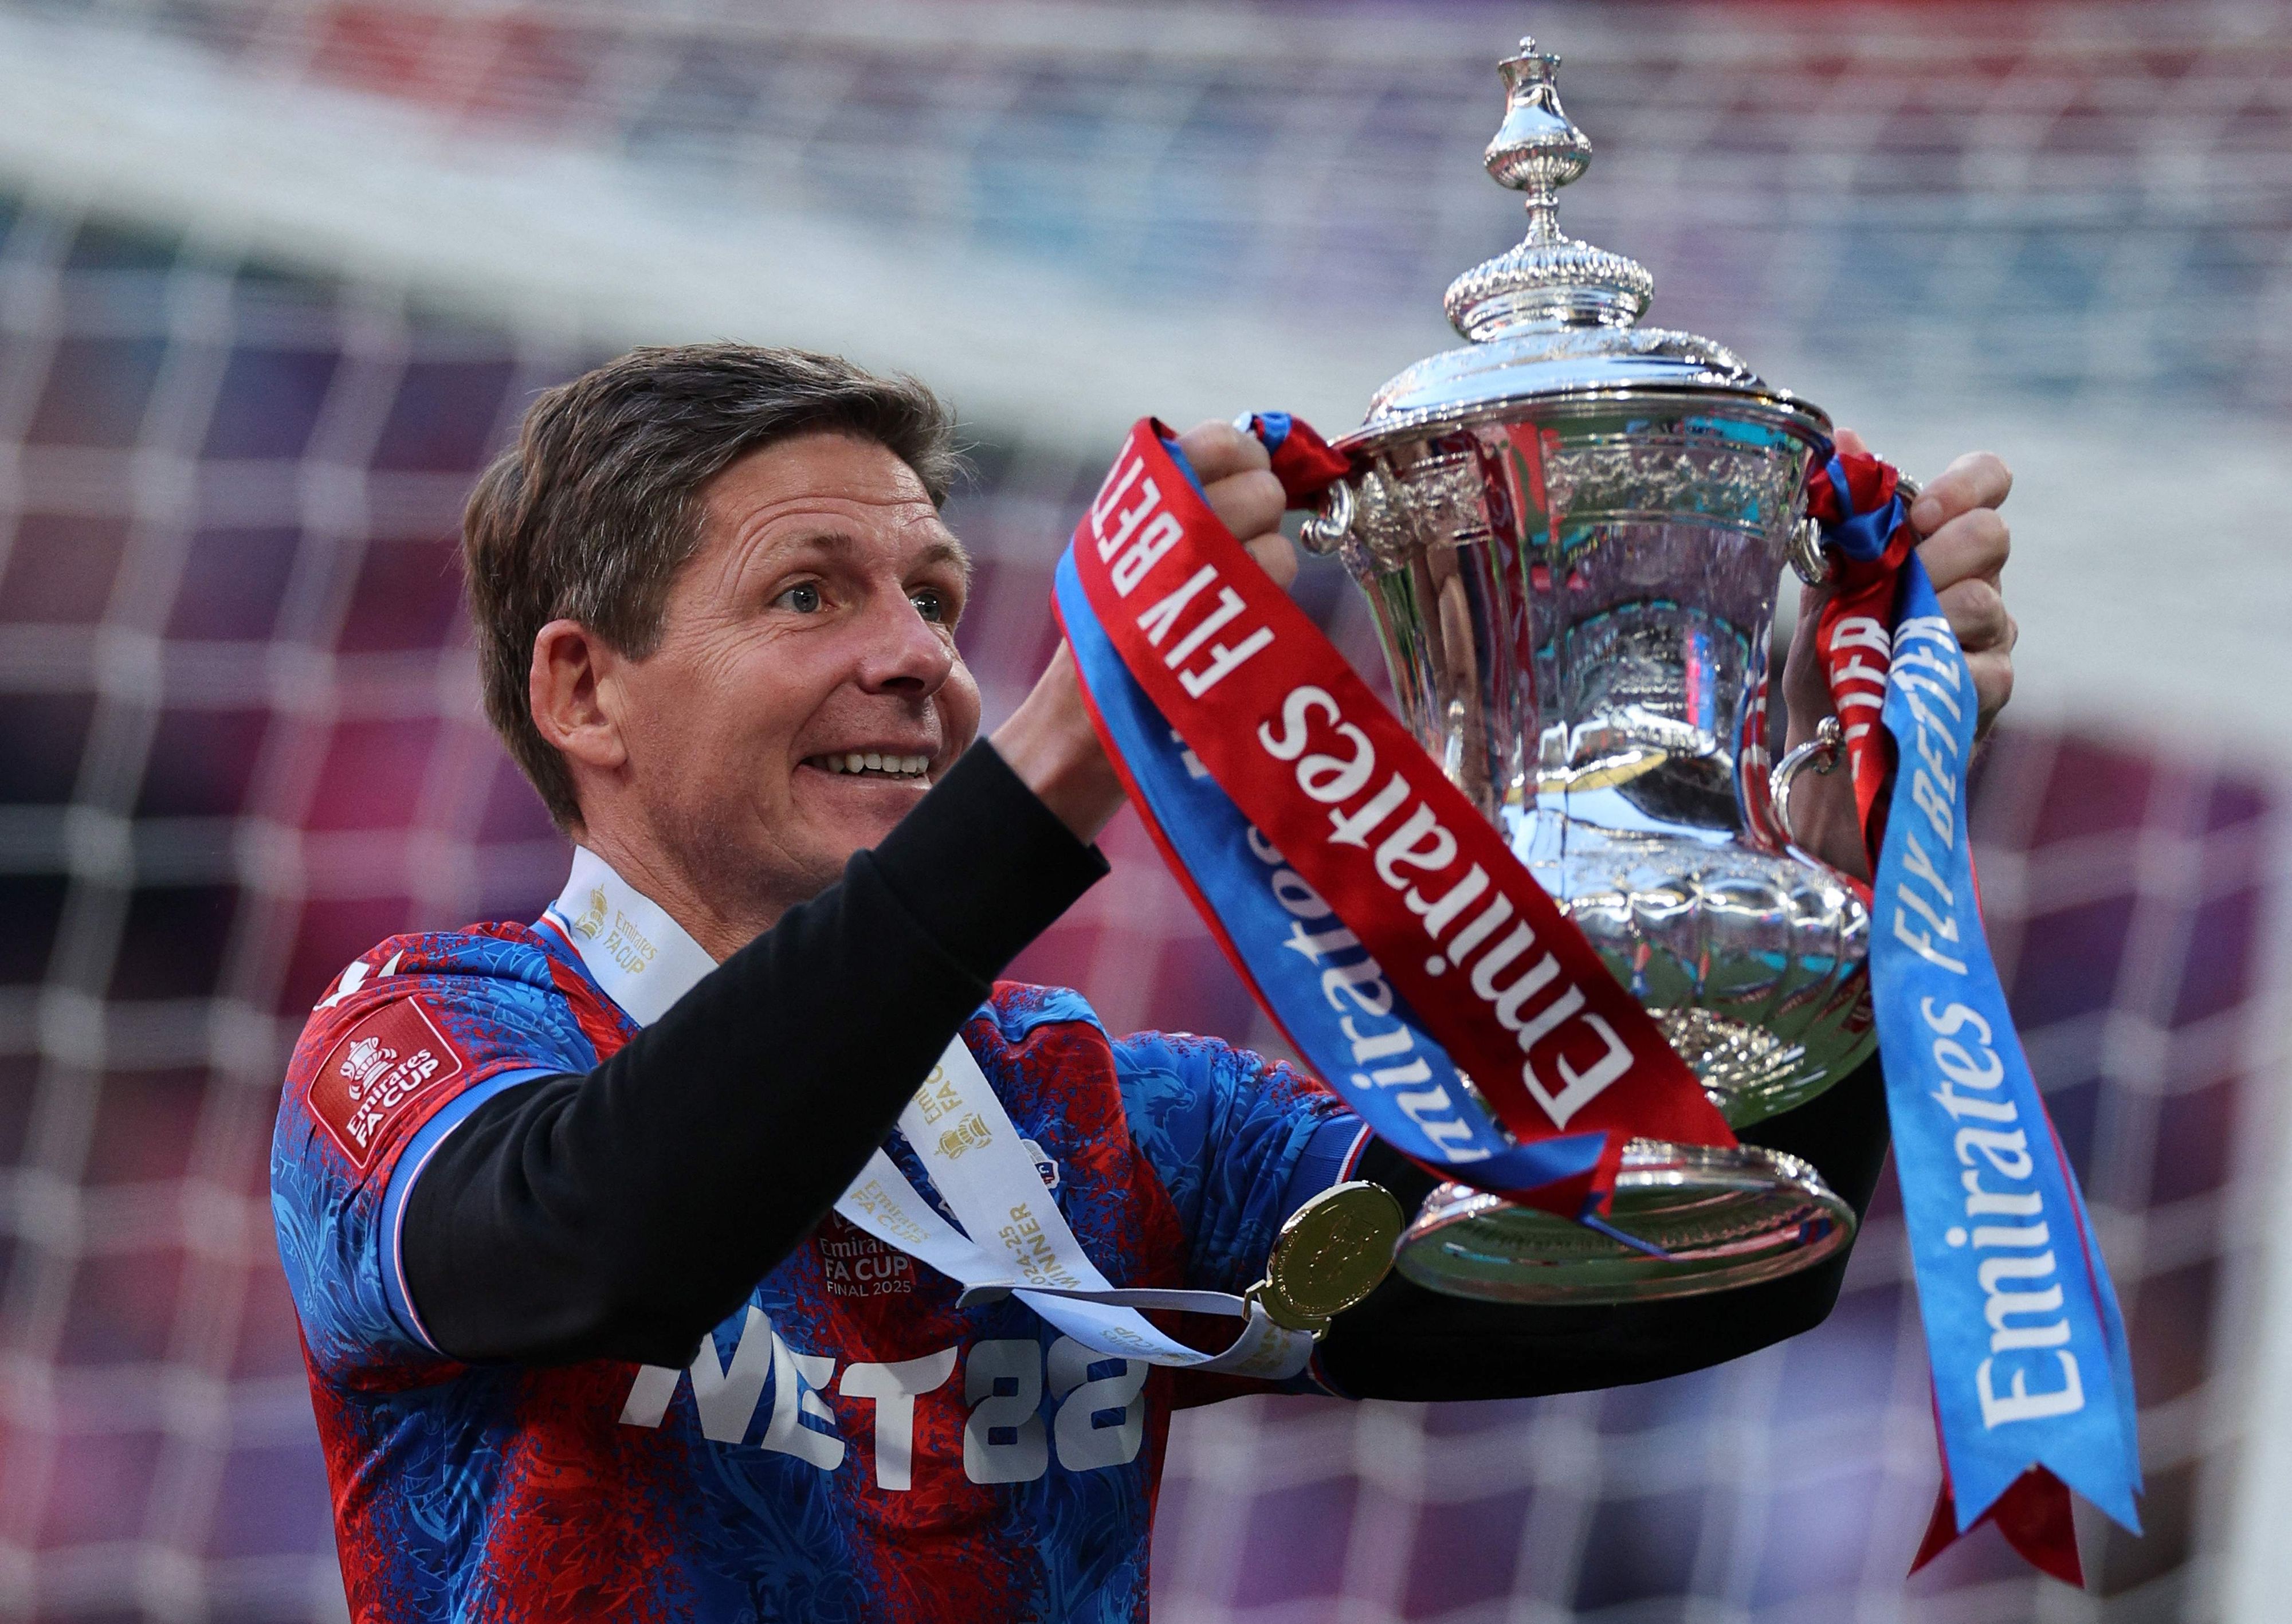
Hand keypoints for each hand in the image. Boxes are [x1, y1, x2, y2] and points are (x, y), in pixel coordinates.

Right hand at [991, 421, 1301, 841]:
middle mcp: (1164, 528)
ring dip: (1269, 570)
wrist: (1085, 716)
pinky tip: (1235, 626)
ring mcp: (1192, 577)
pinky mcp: (1217, 625)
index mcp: (1138, 495)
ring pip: (1278, 547)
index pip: (1219, 440)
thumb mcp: (1120, 547)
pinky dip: (1268, 608)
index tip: (1250, 476)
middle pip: (1262, 493)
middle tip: (1238, 546)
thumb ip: (1178, 498)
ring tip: (1228, 597)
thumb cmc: (1112, 628)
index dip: (1249, 457)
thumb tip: (1260, 461)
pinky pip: (1276, 595)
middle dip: (1264, 518)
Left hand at [1778, 429, 2016, 875]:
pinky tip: (1906, 685)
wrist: (1828, 755)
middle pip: (1993, 534)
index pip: (1988, 480)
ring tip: (1887, 649)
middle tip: (1895, 587)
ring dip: (1929, 620)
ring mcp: (1991, 639)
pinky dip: (1941, 675)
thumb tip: (1847, 436)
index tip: (1917, 514)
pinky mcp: (1990, 694)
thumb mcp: (1824, 591)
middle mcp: (1978, 583)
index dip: (1963, 485)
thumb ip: (1841, 522)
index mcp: (1939, 545)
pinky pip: (1989, 669)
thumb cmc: (1830, 667)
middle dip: (1939, 553)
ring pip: (1990, 602)